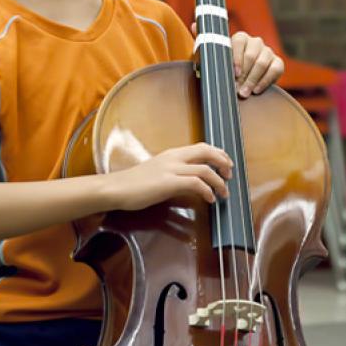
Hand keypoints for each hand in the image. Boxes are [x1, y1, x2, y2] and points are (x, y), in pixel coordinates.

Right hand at [105, 143, 231, 210]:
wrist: (115, 188)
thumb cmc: (134, 183)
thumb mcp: (158, 172)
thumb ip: (175, 172)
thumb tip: (192, 181)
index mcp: (172, 154)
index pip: (201, 146)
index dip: (218, 153)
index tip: (226, 163)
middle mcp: (174, 158)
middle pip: (207, 151)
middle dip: (223, 162)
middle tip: (230, 174)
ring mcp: (171, 169)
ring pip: (205, 169)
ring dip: (218, 181)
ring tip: (224, 192)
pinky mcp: (168, 183)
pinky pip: (195, 184)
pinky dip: (207, 191)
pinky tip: (209, 199)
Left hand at [231, 31, 283, 97]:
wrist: (246, 79)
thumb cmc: (232, 72)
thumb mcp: (227, 67)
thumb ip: (226, 69)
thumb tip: (227, 80)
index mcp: (241, 38)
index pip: (239, 42)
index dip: (237, 58)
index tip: (235, 74)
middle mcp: (255, 43)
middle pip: (251, 56)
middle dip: (243, 74)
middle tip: (237, 88)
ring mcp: (268, 51)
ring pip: (262, 64)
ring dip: (252, 80)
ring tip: (244, 92)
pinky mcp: (278, 62)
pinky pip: (274, 70)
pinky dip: (264, 82)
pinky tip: (256, 90)